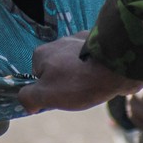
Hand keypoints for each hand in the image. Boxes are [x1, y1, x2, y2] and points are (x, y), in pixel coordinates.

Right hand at [17, 32, 142, 114]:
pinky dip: (96, 67)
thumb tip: (26, 102)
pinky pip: (92, 58)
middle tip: (78, 92)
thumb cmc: (79, 82)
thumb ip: (28, 98)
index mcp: (42, 53)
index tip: (61, 96)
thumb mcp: (46, 95)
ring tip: (93, 86)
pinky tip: (104, 76)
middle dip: (66, 82)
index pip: (38, 77)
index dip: (48, 90)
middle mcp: (58, 42)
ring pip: (75, 64)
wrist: (117, 67)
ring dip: (81, 75)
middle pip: (56, 69)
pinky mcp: (99, 43)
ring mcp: (79, 40)